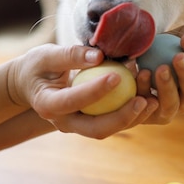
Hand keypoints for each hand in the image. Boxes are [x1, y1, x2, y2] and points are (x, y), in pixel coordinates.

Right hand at [7, 44, 157, 138]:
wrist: (30, 83)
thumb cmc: (38, 65)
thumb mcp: (48, 55)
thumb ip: (71, 55)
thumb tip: (99, 55)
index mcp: (48, 104)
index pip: (74, 101)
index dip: (96, 90)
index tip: (116, 76)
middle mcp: (63, 122)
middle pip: (95, 129)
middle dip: (121, 117)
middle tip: (143, 100)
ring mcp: (77, 126)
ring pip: (107, 129)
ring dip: (131, 118)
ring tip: (152, 100)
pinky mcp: (88, 122)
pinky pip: (111, 121)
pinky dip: (129, 112)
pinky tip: (147, 98)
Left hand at [136, 24, 183, 123]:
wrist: (134, 66)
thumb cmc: (158, 49)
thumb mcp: (172, 38)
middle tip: (178, 57)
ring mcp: (172, 110)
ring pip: (173, 103)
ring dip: (168, 86)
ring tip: (160, 69)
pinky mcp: (152, 116)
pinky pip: (149, 106)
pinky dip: (144, 89)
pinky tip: (141, 73)